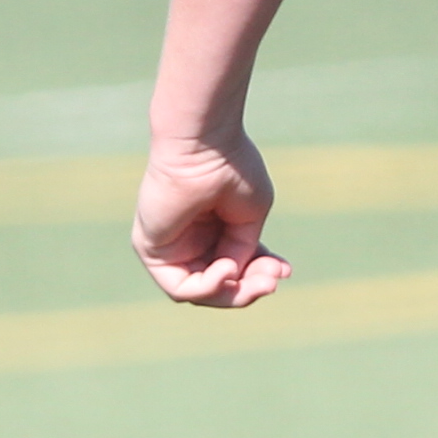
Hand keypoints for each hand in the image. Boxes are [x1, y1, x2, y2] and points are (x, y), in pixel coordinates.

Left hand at [135, 132, 287, 307]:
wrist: (205, 144)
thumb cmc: (230, 167)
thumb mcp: (249, 217)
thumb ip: (243, 249)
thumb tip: (237, 273)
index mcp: (212, 227)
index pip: (235, 266)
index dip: (260, 275)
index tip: (286, 271)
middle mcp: (187, 238)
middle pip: (219, 284)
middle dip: (250, 288)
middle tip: (273, 281)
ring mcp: (168, 246)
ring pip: (200, 292)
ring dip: (233, 293)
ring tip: (258, 279)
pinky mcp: (151, 250)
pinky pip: (180, 288)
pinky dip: (209, 287)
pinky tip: (227, 269)